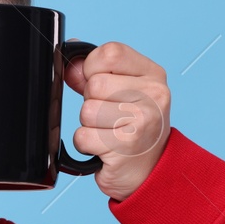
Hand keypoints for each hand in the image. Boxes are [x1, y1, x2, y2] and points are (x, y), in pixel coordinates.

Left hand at [61, 39, 172, 201]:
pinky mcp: (125, 145)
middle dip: (91, 101)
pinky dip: (86, 144)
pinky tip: (103, 147)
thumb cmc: (134, 129)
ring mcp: (142, 120)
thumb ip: (94, 74)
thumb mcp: (123, 93)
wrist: (151, 170)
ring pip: (87, 110)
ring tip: (108, 132)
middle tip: (109, 116)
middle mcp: (153, 95)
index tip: (100, 85)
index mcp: (153, 75)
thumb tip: (70, 64)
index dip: (92, 68)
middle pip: (95, 84)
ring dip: (88, 125)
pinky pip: (83, 136)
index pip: (110, 53)